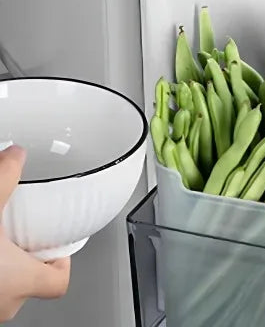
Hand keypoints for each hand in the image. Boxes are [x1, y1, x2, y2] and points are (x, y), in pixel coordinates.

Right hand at [0, 146, 70, 321]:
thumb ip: (5, 179)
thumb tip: (16, 156)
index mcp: (21, 282)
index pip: (59, 282)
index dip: (60, 262)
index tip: (54, 244)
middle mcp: (3, 305)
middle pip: (29, 286)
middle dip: (25, 261)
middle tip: (19, 237)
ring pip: (3, 293)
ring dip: (2, 272)